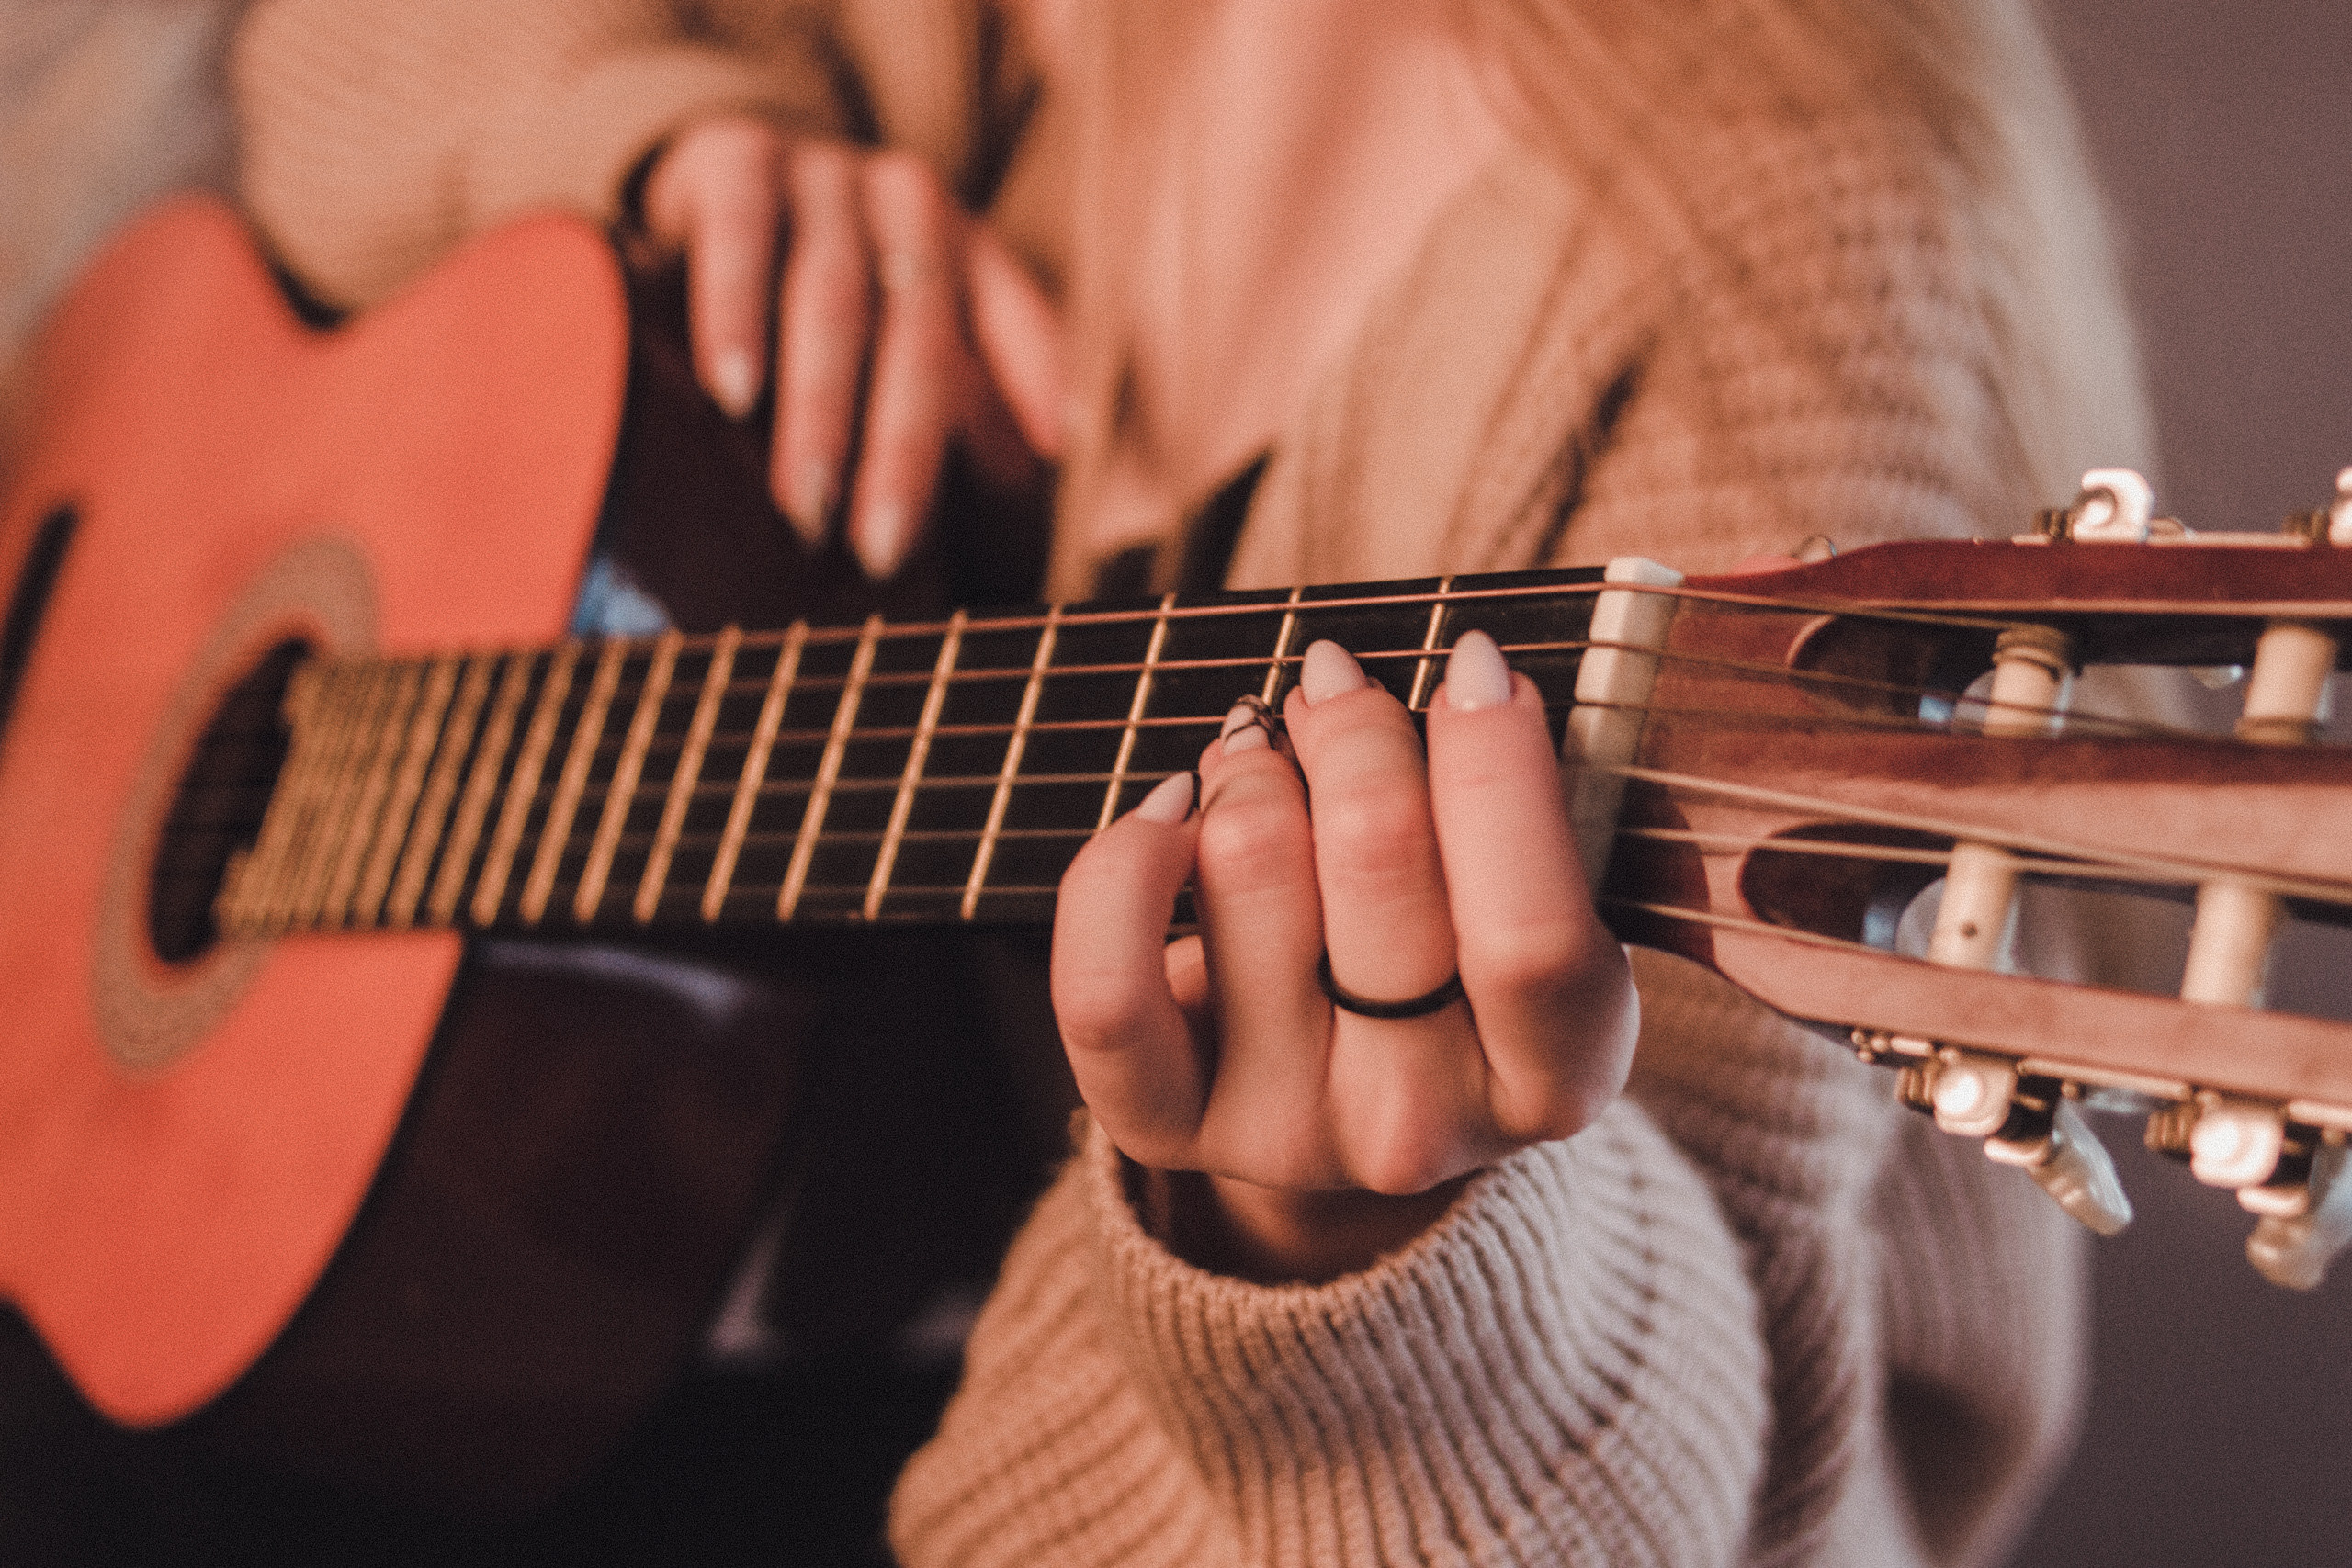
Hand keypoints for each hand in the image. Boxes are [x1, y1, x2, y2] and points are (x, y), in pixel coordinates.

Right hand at [638, 116, 1064, 577]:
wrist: (730, 163)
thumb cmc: (841, 278)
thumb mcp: (917, 322)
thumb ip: (982, 388)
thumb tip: (1044, 464)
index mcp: (969, 249)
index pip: (1016, 321)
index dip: (1040, 380)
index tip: (1062, 453)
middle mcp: (912, 203)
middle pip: (917, 338)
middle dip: (901, 452)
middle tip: (881, 551)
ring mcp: (828, 176)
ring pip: (832, 302)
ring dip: (820, 410)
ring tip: (806, 504)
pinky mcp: (740, 159)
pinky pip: (741, 239)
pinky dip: (735, 317)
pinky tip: (733, 389)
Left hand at [1052, 632, 1638, 1282]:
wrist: (1371, 1099)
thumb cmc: (1467, 952)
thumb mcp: (1547, 896)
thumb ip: (1532, 805)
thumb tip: (1471, 674)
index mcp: (1555, 1073)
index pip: (1530, 930)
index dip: (1497, 765)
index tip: (1474, 665)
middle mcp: (1422, 1125)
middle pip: (1375, 855)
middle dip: (1353, 726)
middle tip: (1339, 686)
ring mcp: (1288, 1131)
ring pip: (1246, 868)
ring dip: (1249, 767)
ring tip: (1263, 752)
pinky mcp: (1169, 1125)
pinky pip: (1107, 987)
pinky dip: (1123, 863)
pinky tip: (1172, 813)